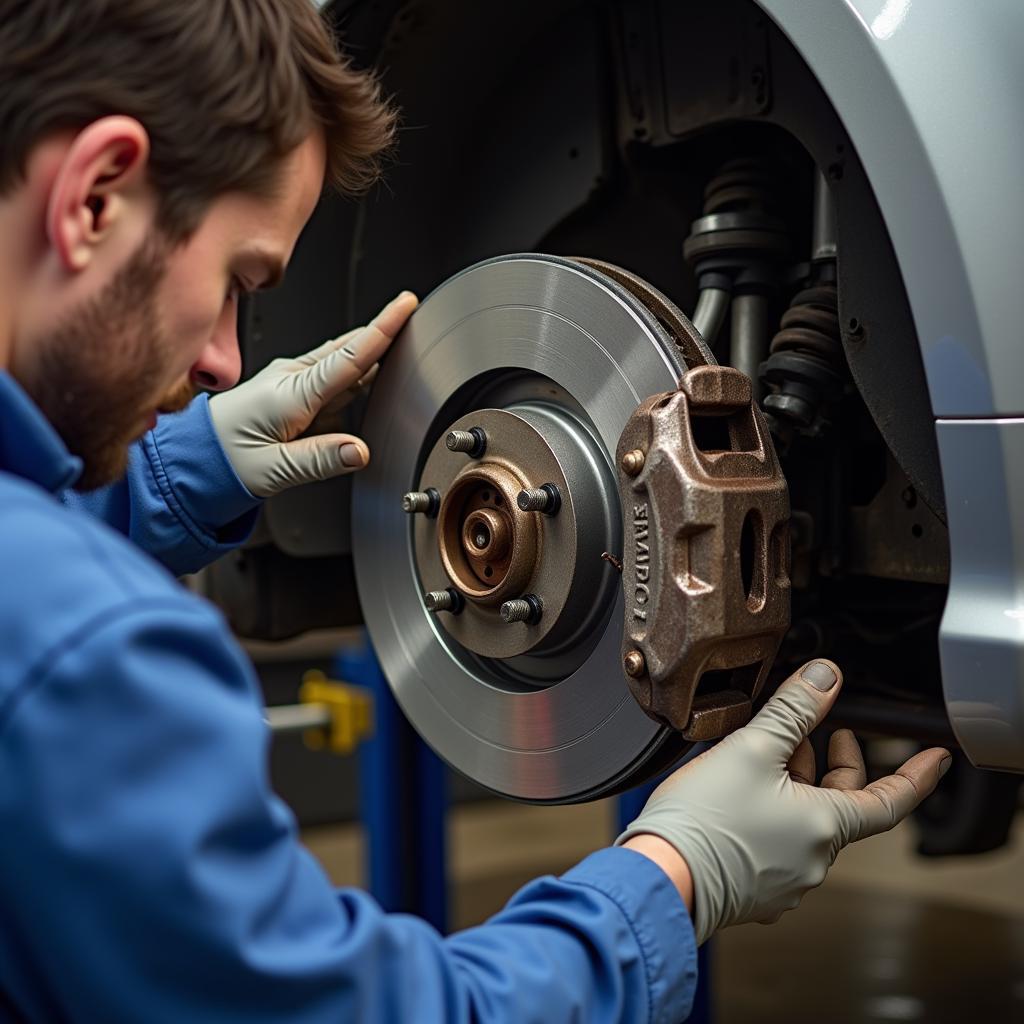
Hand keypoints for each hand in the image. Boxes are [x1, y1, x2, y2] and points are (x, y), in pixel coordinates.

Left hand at [209, 291, 417, 497]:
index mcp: (290, 396)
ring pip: (341, 360)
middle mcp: (291, 380)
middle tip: (414, 313)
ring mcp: (290, 383)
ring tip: (401, 338)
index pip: (347, 358)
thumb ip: (318, 460)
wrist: (192, 458)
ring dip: (370, 349)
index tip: (406, 306)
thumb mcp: (271, 471)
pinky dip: (355, 370)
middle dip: (382, 330)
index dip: (381, 331)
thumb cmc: (223, 462)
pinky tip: (370, 373)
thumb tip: (359, 452)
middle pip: (348, 350)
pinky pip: (332, 376)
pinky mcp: (290, 392)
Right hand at [618, 659, 949, 944]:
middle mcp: (814, 859)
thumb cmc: (704, 820)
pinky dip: (772, 813)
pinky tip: (739, 793)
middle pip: (841, 803)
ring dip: (795, 785)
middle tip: (813, 730)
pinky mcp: (756, 889)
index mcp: (826, 826)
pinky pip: (778, 843)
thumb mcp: (751, 748)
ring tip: (759, 755)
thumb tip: (825, 677)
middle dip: (829, 762)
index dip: (916, 774)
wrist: (660, 875)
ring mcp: (786, 880)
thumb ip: (793, 708)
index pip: (891, 799)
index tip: (935, 758)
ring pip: (806, 821)